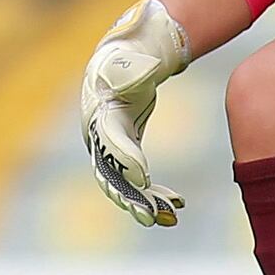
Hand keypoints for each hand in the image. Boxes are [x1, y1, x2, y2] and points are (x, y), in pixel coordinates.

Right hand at [80, 0, 192, 226]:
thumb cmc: (130, 57)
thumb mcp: (133, 59)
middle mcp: (98, 134)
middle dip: (131, 194)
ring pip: (123, 183)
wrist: (122, 61)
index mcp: (99, 109)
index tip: (144, 174)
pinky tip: (176, 205)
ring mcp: (108, 147)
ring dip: (144, 202)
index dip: (124, 157)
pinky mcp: (123, 154)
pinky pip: (135, 180)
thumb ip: (137, 67)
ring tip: (169, 218)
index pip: (108, 138)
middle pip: (111, 170)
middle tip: (152, 215)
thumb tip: (143, 69)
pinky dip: (153, 194)